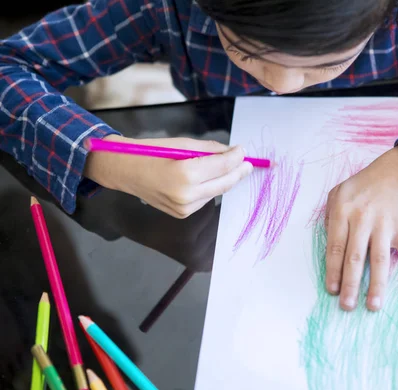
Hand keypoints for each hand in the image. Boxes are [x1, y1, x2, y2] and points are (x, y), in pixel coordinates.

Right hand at [84, 135, 252, 217]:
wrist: (125, 171)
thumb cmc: (151, 152)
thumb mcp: (182, 144)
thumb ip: (210, 150)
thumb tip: (232, 153)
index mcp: (186, 174)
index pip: (223, 165)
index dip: (237, 157)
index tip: (244, 151)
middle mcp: (187, 195)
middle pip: (225, 183)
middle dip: (239, 172)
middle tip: (249, 164)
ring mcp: (185, 208)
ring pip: (216, 192)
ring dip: (224, 180)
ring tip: (228, 168)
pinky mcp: (182, 214)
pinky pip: (204, 199)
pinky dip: (209, 188)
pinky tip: (206, 179)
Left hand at [324, 145, 397, 311]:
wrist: (395, 172)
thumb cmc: (362, 186)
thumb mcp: (337, 194)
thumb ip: (329, 219)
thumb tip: (330, 250)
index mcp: (342, 212)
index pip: (336, 247)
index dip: (333, 270)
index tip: (332, 290)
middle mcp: (362, 220)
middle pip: (355, 257)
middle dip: (350, 284)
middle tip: (346, 306)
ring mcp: (384, 224)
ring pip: (379, 259)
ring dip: (377, 284)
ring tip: (373, 306)